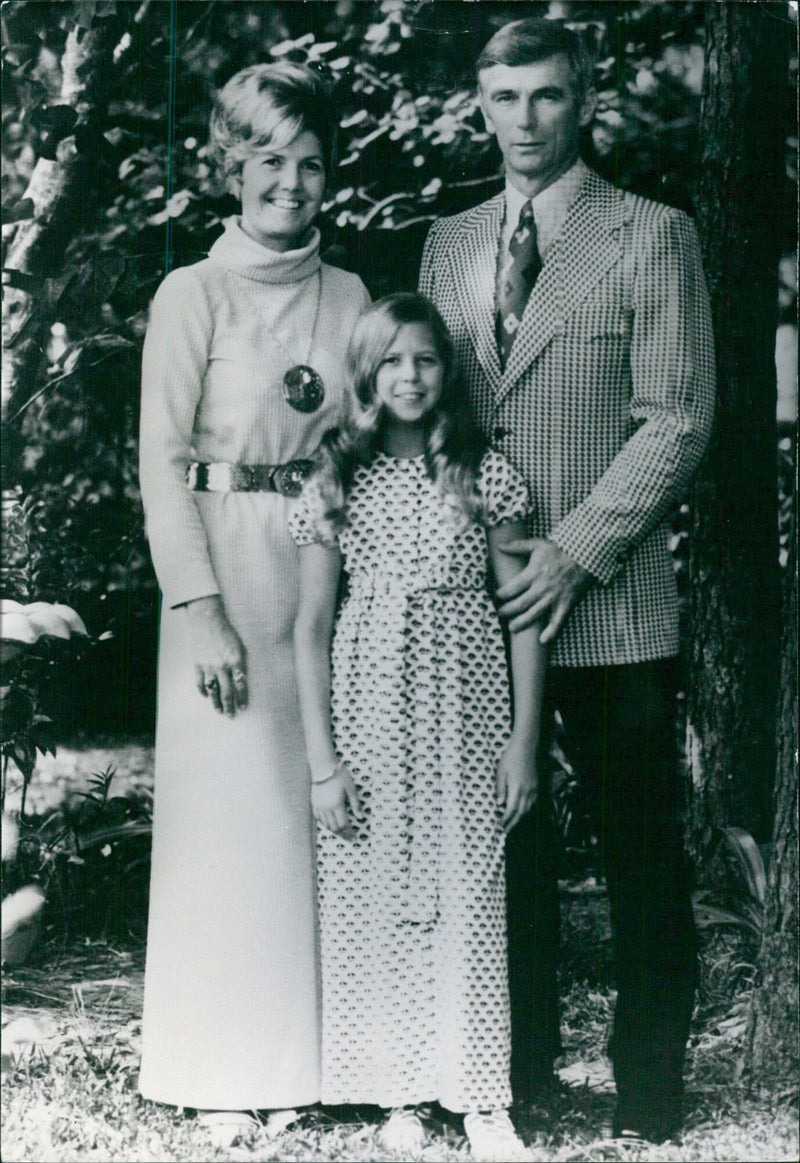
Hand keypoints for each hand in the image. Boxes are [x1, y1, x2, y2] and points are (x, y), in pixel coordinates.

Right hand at [183, 595, 247, 716]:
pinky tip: (206, 697)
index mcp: (236, 661)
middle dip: (230, 706)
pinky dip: (203, 691)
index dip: (243, 698)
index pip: (241, 685)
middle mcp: (222, 666)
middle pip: (227, 692)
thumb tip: (241, 681)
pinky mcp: (198, 664)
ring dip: (216, 703)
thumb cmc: (227, 632)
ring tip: (219, 711)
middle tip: (231, 716)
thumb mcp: (240, 647)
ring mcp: (209, 666)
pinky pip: (200, 682)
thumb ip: (241, 664)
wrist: (207, 620)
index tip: (244, 707)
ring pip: (213, 690)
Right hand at [312, 764, 360, 837]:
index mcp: (337, 805)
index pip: (343, 825)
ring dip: (334, 830)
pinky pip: (318, 818)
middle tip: (349, 838)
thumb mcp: (351, 788)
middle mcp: (326, 808)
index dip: (349, 833)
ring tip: (341, 833)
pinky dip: (324, 823)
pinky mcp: (314, 803)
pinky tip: (329, 824)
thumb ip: (355, 804)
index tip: (354, 838)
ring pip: (326, 824)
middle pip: (334, 827)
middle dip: (343, 835)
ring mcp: (319, 806)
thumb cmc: (339, 775)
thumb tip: (360, 818)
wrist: (322, 767)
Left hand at [496, 538, 591, 638]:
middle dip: (506, 611)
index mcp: (533, 573)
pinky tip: (542, 641)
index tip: (496, 597)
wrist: (587, 555)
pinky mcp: (566, 604)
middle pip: (519, 604)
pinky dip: (550, 632)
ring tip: (512, 627)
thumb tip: (500, 546)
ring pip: (534, 615)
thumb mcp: (539, 544)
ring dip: (521, 623)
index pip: (511, 588)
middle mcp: (542, 588)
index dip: (501, 594)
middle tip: (500, 613)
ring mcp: (554, 598)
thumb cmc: (561, 550)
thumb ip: (518, 546)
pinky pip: (557, 621)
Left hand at [496, 734, 537, 831]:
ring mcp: (534, 788)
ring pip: (528, 808)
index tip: (500, 826)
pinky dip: (526, 810)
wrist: (526, 746)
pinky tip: (521, 811)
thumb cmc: (511, 757)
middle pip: (521, 812)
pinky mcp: (536, 785)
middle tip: (505, 831)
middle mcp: (527, 791)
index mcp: (517, 788)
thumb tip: (499, 805)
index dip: (506, 819)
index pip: (511, 809)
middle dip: (513, 823)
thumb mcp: (500, 772)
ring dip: (520, 818)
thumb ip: (500, 789)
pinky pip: (532, 802)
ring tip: (512, 824)